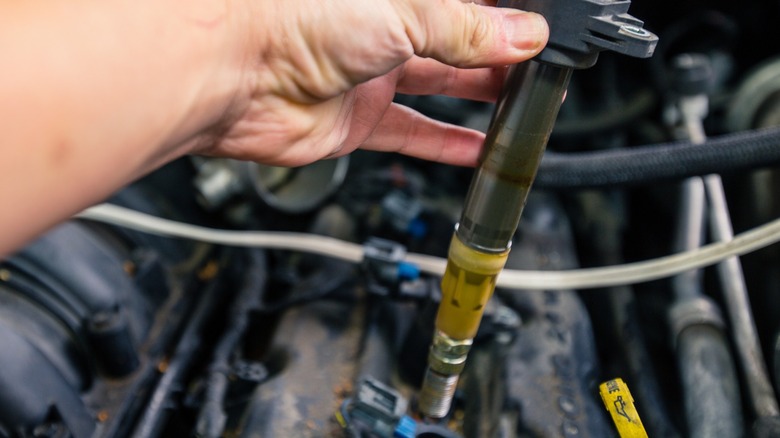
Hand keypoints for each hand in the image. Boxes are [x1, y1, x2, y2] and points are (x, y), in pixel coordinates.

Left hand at [196, 0, 547, 166]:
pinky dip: (444, 144)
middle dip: (498, 50)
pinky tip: (476, 149)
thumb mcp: (403, 10)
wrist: (227, 71)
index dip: (503, 11)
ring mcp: (368, 71)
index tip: (540, 26)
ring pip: (438, 83)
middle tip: (540, 66)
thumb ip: (466, 27)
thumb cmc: (290, 15)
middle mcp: (381, 21)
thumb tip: (522, 35)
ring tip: (522, 102)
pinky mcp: (354, 118)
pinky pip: (410, 132)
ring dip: (480, 93)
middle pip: (456, 36)